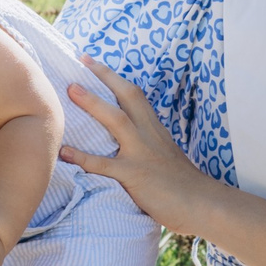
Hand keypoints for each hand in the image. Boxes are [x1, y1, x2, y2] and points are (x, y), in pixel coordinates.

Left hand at [61, 59, 211, 234]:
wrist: (202, 204)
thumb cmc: (182, 184)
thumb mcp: (164, 154)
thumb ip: (145, 143)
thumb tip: (125, 139)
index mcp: (154, 129)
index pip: (134, 94)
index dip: (112, 76)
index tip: (91, 62)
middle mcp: (148, 135)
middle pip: (127, 97)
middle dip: (104, 77)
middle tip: (80, 61)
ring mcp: (141, 154)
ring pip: (116, 121)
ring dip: (93, 103)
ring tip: (70, 90)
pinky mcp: (135, 176)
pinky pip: (104, 165)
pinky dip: (83, 158)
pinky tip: (64, 152)